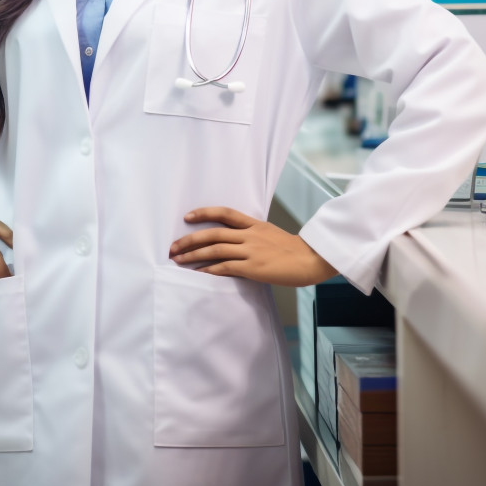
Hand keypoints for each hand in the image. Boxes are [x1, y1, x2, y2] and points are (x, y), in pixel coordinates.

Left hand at [169, 207, 338, 286]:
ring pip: (215, 249)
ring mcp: (251, 251)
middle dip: (189, 239)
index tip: (187, 217)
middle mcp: (249, 235)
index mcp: (254, 224)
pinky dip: (209, 269)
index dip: (204, 213)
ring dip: (193, 255)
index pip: (224, 213)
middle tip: (173, 246)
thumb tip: (233, 240)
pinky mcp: (253, 268)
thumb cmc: (292, 250)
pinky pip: (226, 267)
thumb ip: (251, 234)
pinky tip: (198, 272)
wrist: (312, 260)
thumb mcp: (270, 233)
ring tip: (178, 260)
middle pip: (213, 233)